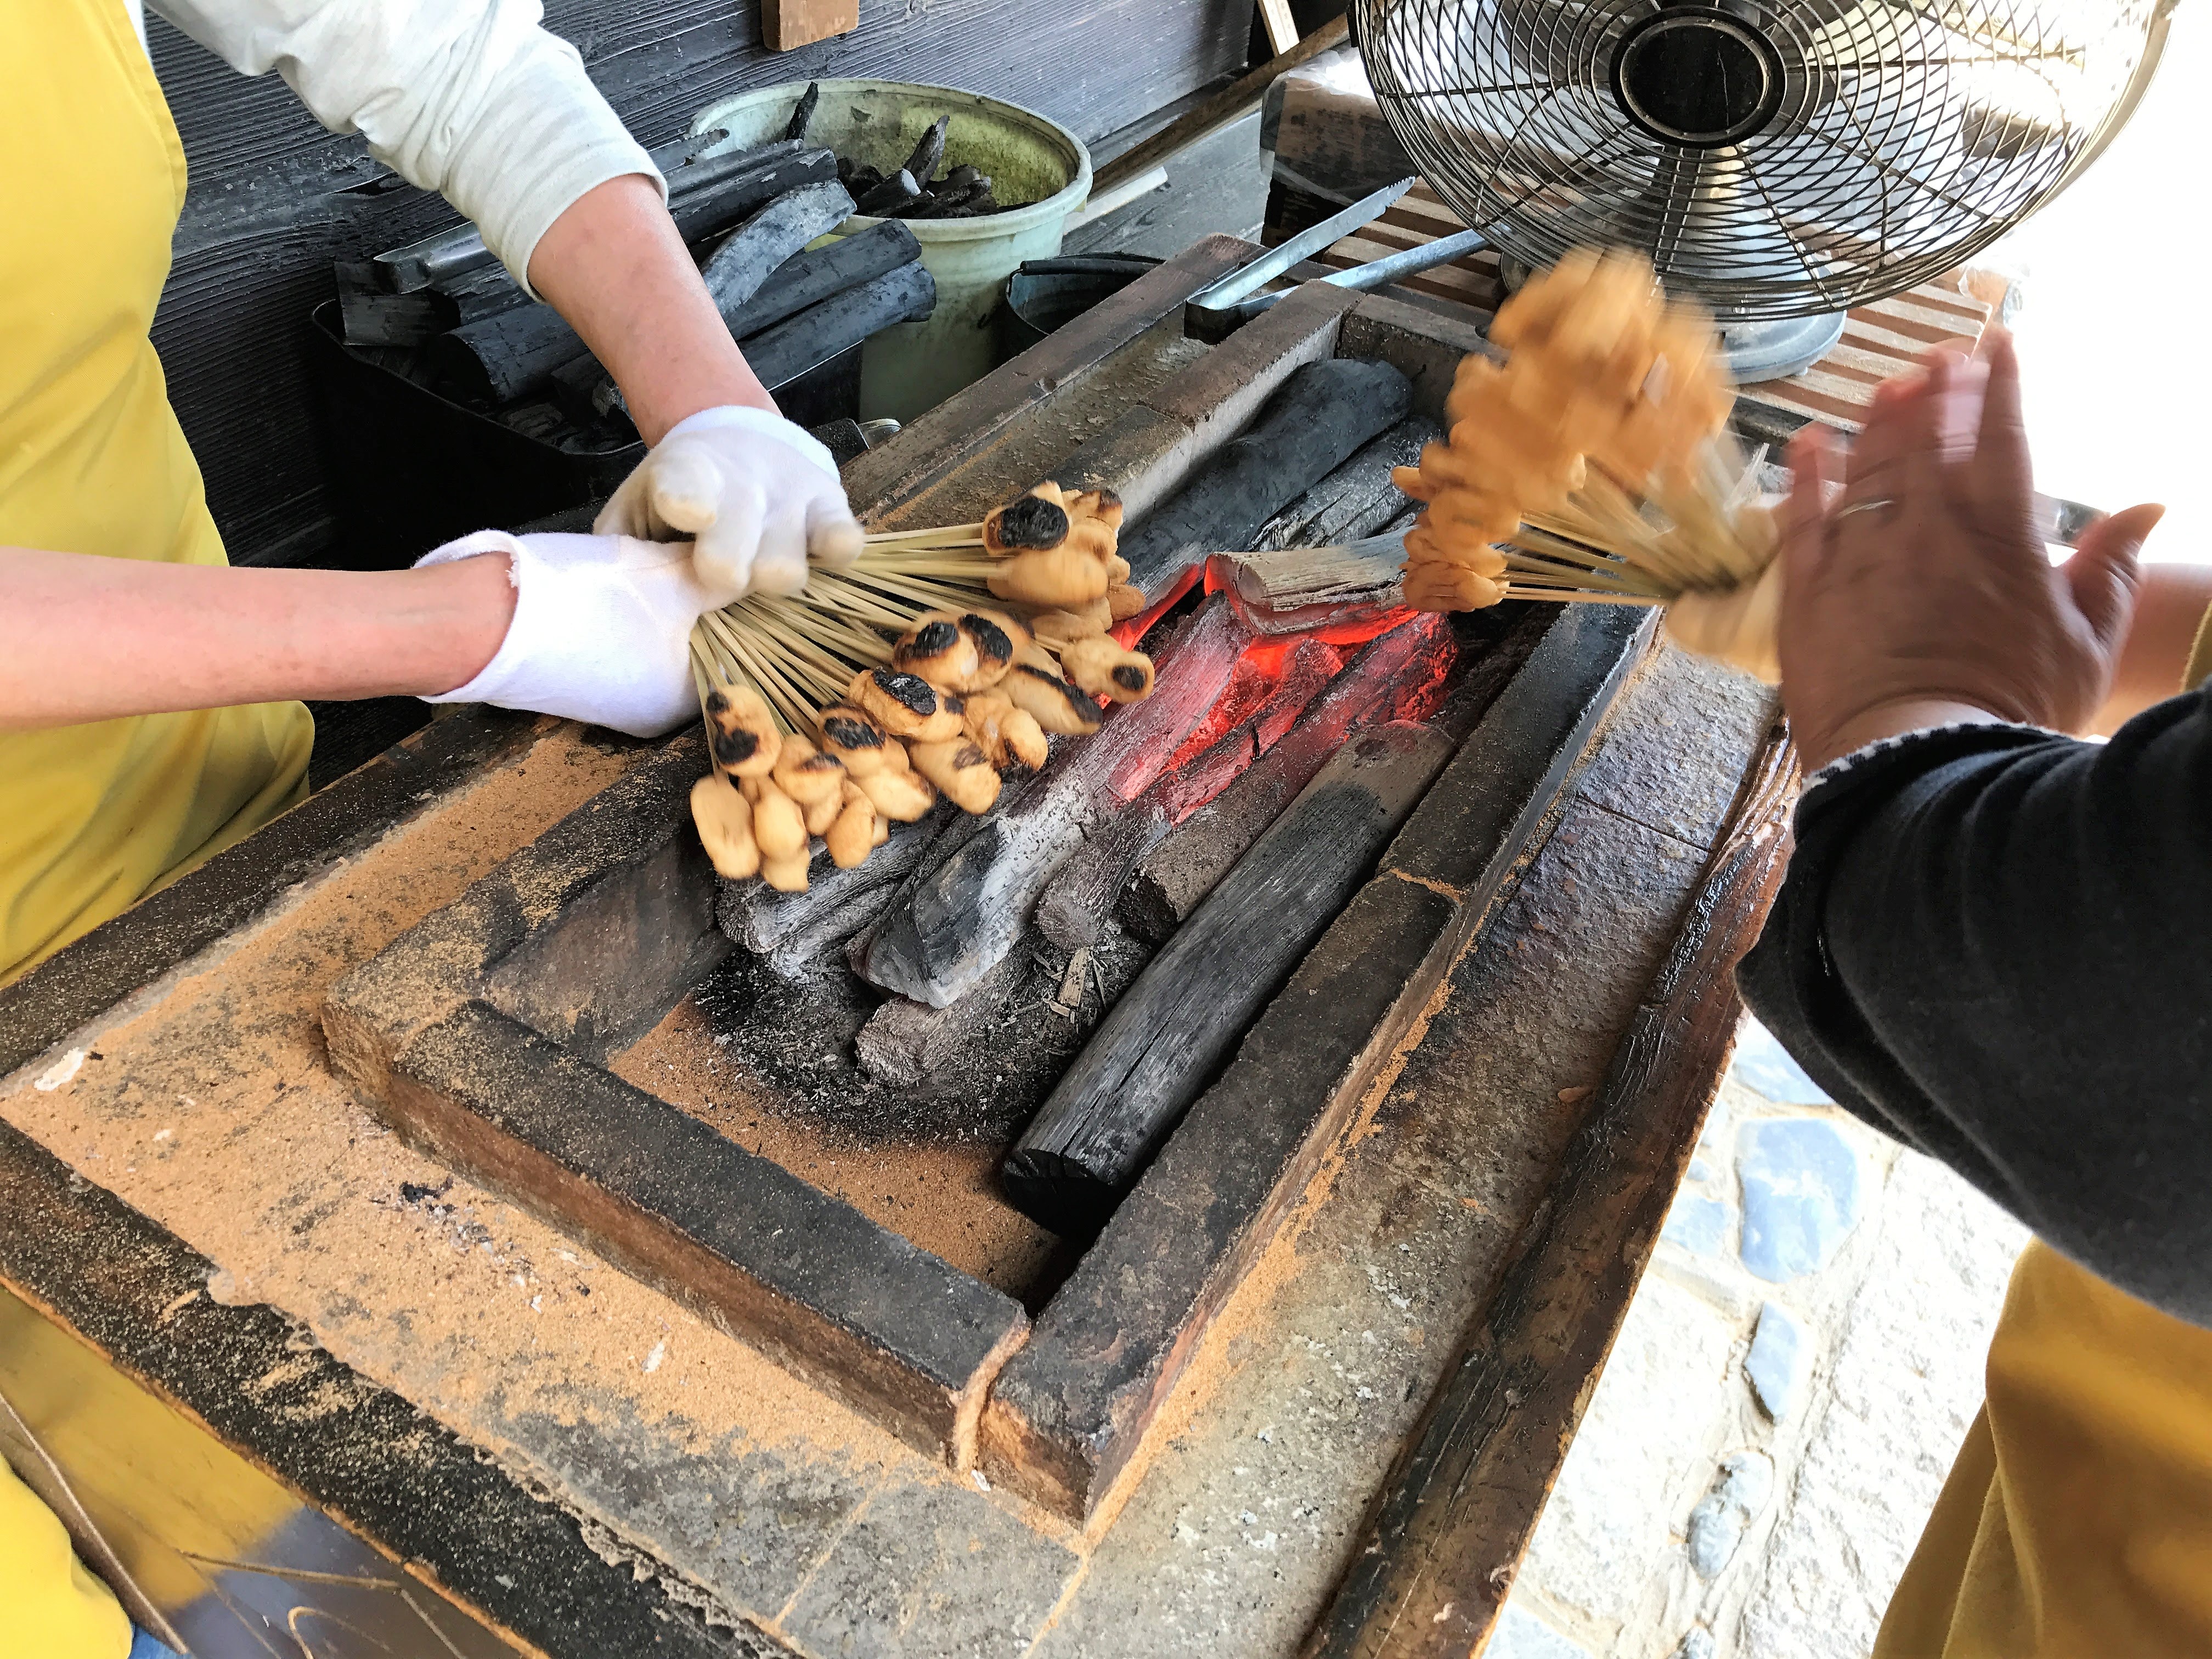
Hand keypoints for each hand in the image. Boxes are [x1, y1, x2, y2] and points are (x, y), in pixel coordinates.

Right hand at [416, 530, 717, 738]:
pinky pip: (627, 650)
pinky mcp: (584, 683)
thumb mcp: (669, 580)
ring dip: (668, 612)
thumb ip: (718, 581)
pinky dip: (635, 621)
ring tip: (668, 567)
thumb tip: (750, 573)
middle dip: (707, 611)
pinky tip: (628, 584)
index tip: (746, 573)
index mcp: (689, 700)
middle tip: (709, 563)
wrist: (485, 620)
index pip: (742, 658)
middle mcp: (657, 713)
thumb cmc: (587, 602)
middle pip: (701, 653)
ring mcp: (617, 702)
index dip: (744, 611)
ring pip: (662, 648)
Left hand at [595, 406, 863, 600]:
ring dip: (766, 581)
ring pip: (785, 570)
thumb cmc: (680, 497)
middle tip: (715, 576)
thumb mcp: (635, 512)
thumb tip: (617, 600)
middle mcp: (741, 482)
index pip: (685, 487)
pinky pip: (844, 544)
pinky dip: (831, 556)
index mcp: (683, 476)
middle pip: (735, 556)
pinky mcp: (831, 504)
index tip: (688, 513)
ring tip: (756, 566)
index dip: (687, 503)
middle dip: (724, 577)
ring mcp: (790, 495)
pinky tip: (810, 554)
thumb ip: (621, 550)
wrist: (738, 443)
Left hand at [1777, 332, 2164, 771]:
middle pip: (1929, 439)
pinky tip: (1809, 442)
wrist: (1919, 761)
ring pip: (1868, 467)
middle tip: (1939, 357)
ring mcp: (1862, 557)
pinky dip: (1806, 475)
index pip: (2000, 436)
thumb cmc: (2009, 708)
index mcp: (2000, 535)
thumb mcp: (2085, 642)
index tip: (1994, 345)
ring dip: (1879, 420)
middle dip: (1936, 390)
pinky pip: (1802, 517)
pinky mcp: (1809, 591)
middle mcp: (1927, 531)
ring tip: (1888, 387)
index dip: (1997, 384)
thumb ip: (2112, 569)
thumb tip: (2147, 508)